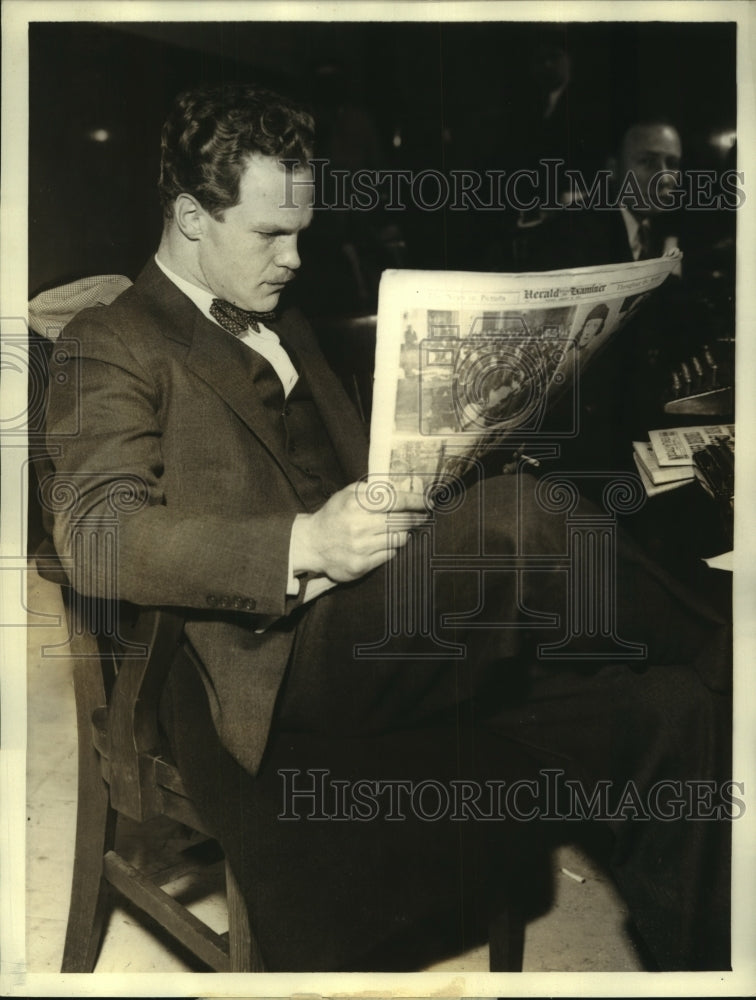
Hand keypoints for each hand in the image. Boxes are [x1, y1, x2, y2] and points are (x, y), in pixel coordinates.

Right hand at [290, 481, 430, 582]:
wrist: (312, 543)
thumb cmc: (334, 514)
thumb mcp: (348, 494)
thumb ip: (372, 490)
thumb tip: (402, 488)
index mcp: (356, 504)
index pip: (396, 500)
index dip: (416, 501)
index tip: (428, 502)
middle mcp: (358, 526)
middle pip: (401, 521)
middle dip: (416, 518)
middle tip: (422, 516)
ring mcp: (360, 547)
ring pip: (398, 539)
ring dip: (404, 533)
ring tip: (402, 528)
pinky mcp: (360, 565)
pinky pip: (389, 555)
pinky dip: (392, 547)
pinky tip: (387, 542)